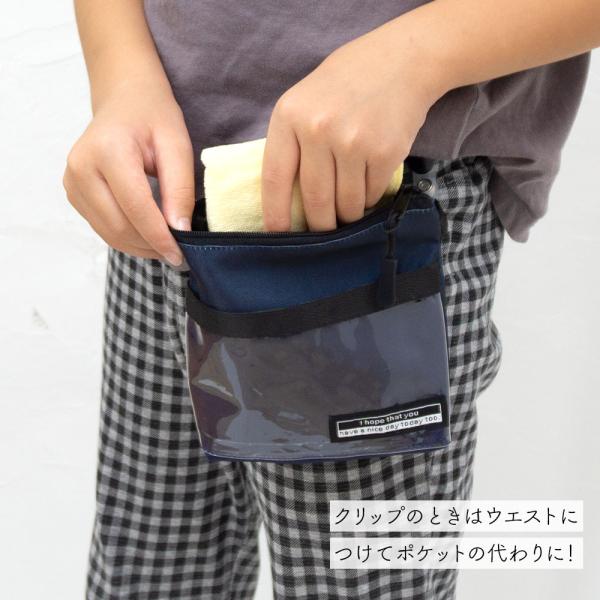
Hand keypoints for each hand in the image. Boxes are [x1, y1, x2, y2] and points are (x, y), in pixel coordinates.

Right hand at [63, 76, 193, 265]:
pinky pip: (102, 228)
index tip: (181, 255)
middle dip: (151, 245)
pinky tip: (148, 233)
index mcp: (107, 150)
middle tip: (179, 252)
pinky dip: (128, 237)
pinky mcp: (73, 193)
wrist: (124, 99)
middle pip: (119, 226)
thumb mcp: (177, 146)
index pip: (135, 208)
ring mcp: (72, 182)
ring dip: (140, 246)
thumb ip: (179, 189)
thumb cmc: (153, 117)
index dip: (159, 237)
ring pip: (109, 233)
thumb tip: (179, 231)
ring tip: (165, 245)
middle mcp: (81, 168)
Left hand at [261, 27, 446, 231]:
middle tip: (322, 231)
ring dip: (347, 215)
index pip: (275, 180)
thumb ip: (292, 143)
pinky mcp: (385, 152)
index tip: (278, 238)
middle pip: (315, 202)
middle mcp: (318, 129)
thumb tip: (287, 202)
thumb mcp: (305, 101)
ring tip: (348, 205)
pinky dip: (369, 199)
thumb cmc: (346, 84)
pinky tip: (368, 181)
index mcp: (289, 116)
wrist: (402, 61)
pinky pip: (371, 195)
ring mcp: (353, 141)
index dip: (275, 216)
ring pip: (346, 205)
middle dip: (320, 226)